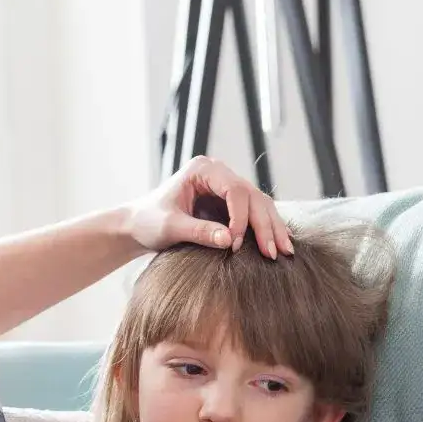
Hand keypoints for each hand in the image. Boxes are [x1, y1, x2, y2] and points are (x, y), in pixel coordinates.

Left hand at [125, 156, 293, 257]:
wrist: (138, 226)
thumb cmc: (148, 222)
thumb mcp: (170, 227)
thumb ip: (198, 232)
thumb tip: (229, 240)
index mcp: (202, 170)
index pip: (234, 189)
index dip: (240, 217)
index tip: (235, 244)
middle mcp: (218, 174)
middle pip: (252, 196)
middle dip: (265, 224)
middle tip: (274, 252)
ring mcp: (225, 187)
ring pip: (258, 204)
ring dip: (272, 227)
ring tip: (284, 251)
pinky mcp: (229, 204)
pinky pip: (254, 214)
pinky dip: (265, 229)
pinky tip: (278, 244)